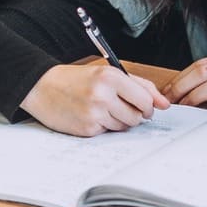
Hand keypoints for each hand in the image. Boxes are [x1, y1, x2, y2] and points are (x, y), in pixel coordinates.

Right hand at [20, 62, 168, 136]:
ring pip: (124, 127)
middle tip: (117, 107)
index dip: (147, 107)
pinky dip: (103, 127)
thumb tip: (164, 103)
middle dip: (133, 115)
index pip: (145, 100)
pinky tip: (90, 116)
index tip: (143, 107)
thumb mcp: (106, 73)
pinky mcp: (87, 129)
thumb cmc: (74, 79)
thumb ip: (138, 85)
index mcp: (110, 77)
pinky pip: (108, 133)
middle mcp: (103, 95)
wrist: (41, 87)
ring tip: (101, 109)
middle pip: (136, 117)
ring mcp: (94, 113)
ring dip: (118, 121)